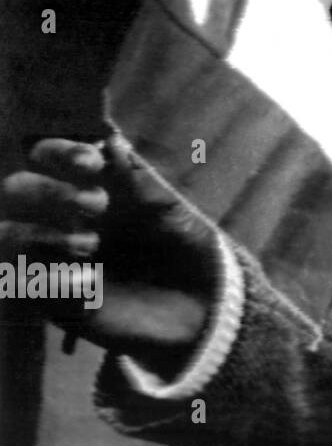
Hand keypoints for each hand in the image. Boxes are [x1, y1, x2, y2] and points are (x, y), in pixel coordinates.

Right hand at [0, 136, 219, 374]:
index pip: (49, 157)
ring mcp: (51, 258)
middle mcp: (60, 218)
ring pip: (7, 234)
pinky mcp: (51, 300)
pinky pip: (23, 284)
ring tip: (90, 246)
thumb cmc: (184, 248)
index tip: (92, 162)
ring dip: (41, 233)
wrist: (198, 305)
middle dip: (49, 190)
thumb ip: (138, 181)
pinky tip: (87, 285)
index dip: (60, 152)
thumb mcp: (169, 212)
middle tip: (98, 205)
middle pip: (16, 188)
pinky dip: (50, 280)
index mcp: (88, 188)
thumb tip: (111, 140)